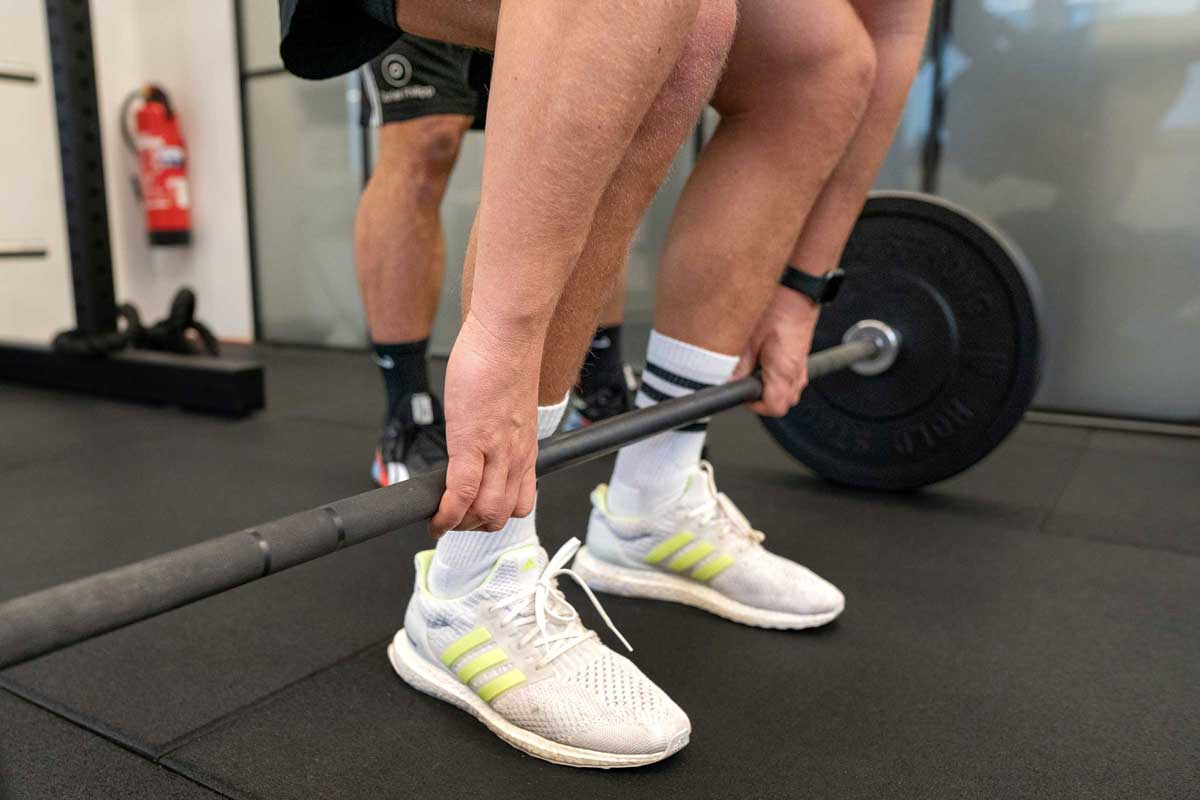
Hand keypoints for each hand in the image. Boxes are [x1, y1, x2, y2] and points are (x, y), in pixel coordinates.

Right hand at [430, 310, 540, 537]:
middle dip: (473, 527)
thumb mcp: (509, 408)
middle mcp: (516, 457)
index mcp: (525, 449)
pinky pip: (462, 492)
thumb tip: (479, 444)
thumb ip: (499, 433)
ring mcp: (496, 453)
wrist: (507, 335)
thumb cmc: (505, 360)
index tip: (470, 517)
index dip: (493, 517)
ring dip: (459, 524)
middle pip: (502, 515)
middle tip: (450, 520)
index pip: (519, 503)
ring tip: (440, 519)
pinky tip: (434, 515)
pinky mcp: (472, 441)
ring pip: (485, 513)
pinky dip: (446, 513)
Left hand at [734, 287, 820, 416]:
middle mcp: (796, 373)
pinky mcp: (800, 358)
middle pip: (782, 403)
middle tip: (746, 384)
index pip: (773, 407)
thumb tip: (727, 380)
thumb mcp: (749, 338)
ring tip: (755, 370)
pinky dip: (777, 377)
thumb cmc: (778, 309)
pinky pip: (791, 378)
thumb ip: (738, 364)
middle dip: (762, 399)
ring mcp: (801, 366)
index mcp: (784, 371)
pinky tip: (765, 361)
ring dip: (770, 388)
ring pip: (787, 392)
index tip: (742, 396)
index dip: (755, 406)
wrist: (798, 291)